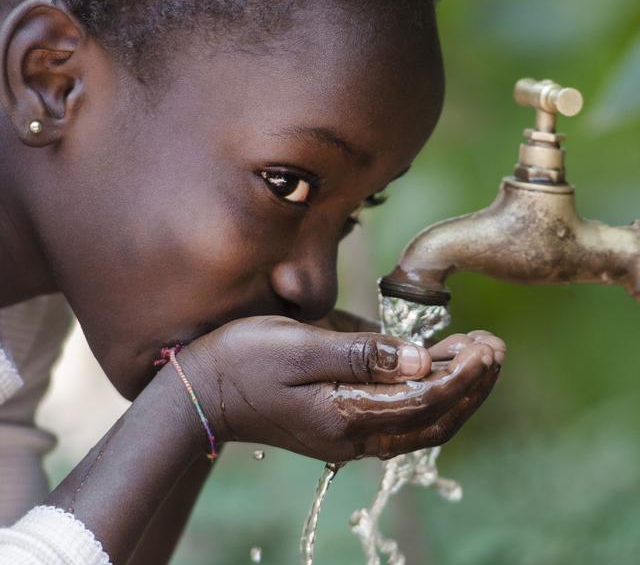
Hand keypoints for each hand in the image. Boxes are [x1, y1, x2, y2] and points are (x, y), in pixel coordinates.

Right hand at [180, 317, 504, 461]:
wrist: (204, 391)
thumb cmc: (245, 359)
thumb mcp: (300, 345)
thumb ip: (362, 354)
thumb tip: (422, 360)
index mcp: (345, 415)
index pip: (425, 400)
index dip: (463, 374)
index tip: (488, 346)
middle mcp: (354, 436)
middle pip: (433, 420)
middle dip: (471, 386)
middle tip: (494, 348)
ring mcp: (348, 436)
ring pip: (421, 425)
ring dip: (456, 393)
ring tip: (478, 356)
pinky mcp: (341, 427)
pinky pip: (401, 420)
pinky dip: (430, 399)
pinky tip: (438, 371)